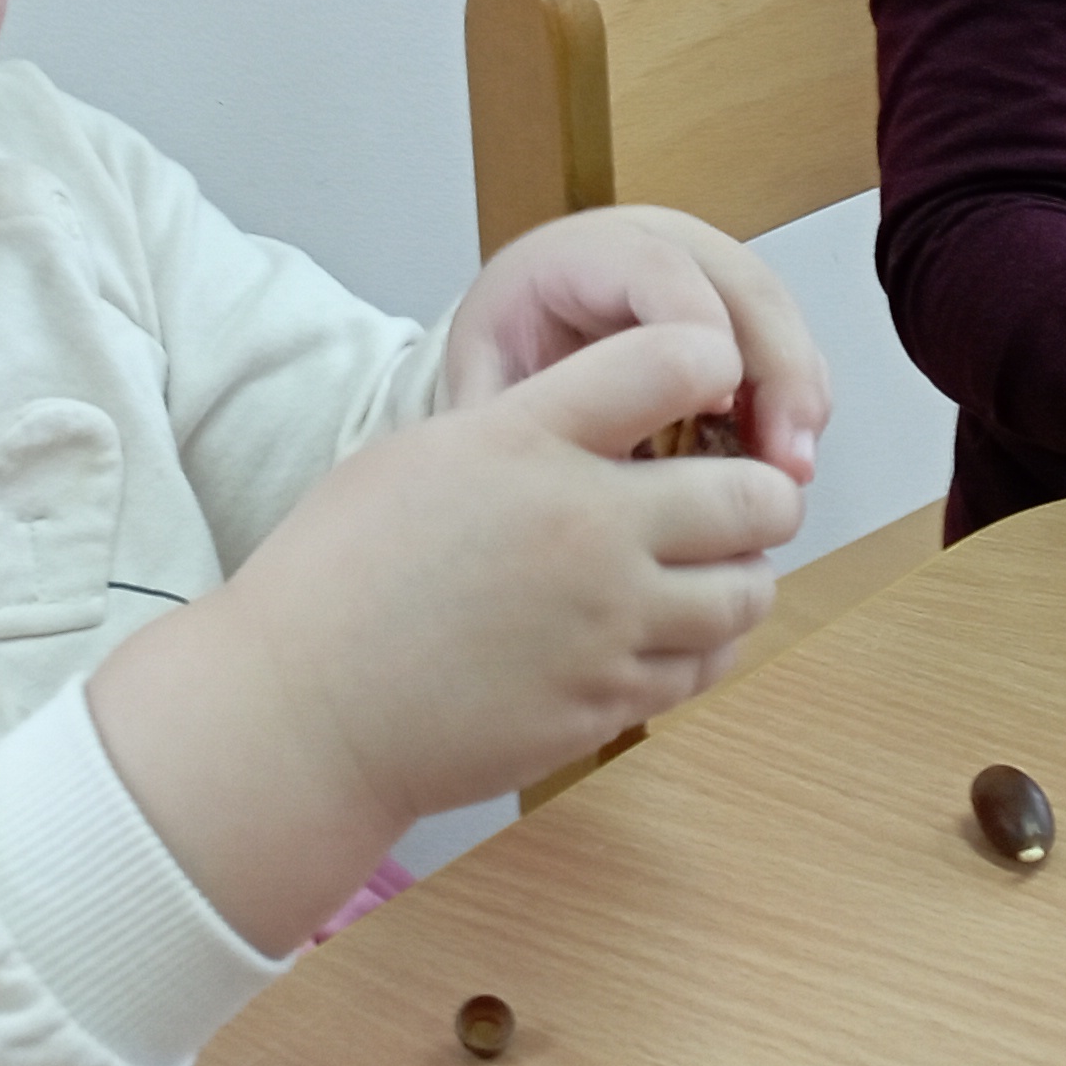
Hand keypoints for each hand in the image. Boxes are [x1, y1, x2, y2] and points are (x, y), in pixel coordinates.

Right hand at [88, 324, 797, 948]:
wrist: (303, 708)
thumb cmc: (341, 573)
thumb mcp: (424, 452)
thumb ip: (530, 426)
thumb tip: (620, 419)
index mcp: (526, 440)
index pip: (674, 360)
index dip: (708, 358)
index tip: (705, 378)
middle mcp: (584, 528)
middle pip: (756, 495)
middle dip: (762, 493)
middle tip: (735, 499)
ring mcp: (605, 625)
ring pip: (749, 593)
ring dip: (740, 575)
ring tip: (703, 571)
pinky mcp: (606, 702)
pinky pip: (704, 667)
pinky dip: (701, 645)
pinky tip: (661, 632)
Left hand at [443, 205, 828, 480]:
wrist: (520, 326)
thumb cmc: (507, 350)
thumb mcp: (486, 376)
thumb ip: (510, 415)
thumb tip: (549, 477)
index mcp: (587, 251)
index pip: (659, 269)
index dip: (697, 333)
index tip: (711, 407)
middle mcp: (662, 245)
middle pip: (744, 287)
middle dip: (776, 374)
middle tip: (783, 460)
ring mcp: (710, 272)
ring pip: (779, 318)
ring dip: (797, 395)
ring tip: (792, 473)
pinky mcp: (740, 311)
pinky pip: (786, 347)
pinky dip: (797, 403)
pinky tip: (785, 461)